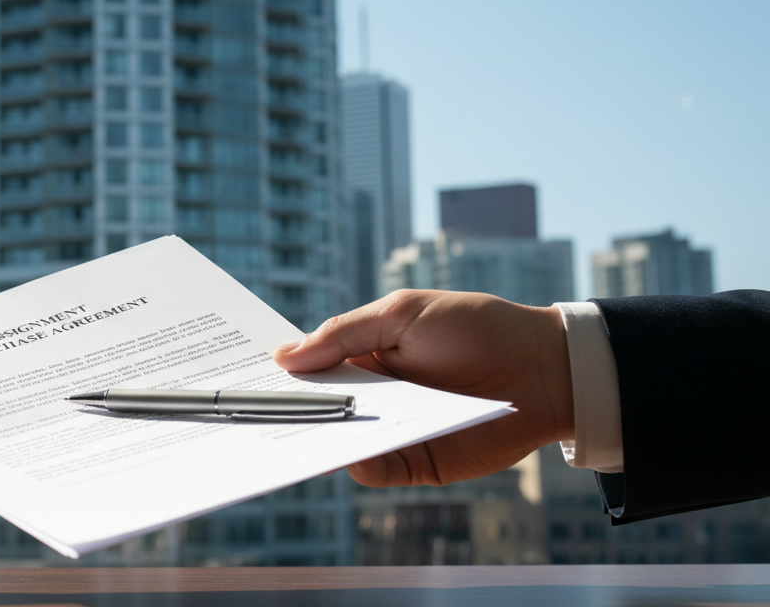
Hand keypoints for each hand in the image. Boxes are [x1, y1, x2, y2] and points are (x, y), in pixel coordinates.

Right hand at [273, 290, 572, 487]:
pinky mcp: (415, 462)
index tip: (236, 375)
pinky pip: (374, 470)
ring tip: (289, 435)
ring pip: (340, 441)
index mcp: (362, 354)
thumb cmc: (475, 327)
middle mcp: (371, 395)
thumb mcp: (402, 313)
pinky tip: (346, 453)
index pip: (309, 366)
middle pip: (316, 408)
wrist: (545, 367)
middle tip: (248, 413)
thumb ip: (343, 334)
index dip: (278, 373)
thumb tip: (283, 357)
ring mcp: (391, 429)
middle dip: (285, 411)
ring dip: (316, 440)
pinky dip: (358, 464)